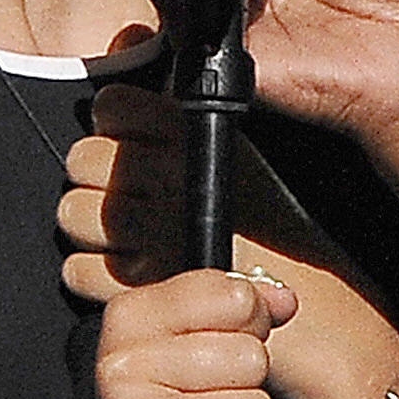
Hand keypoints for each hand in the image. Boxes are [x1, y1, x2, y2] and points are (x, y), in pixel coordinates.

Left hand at [55, 92, 398, 398]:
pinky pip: (78, 271)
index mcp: (197, 136)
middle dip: (96, 184)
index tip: (129, 148)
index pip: (111, 107)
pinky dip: (95, 280)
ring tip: (130, 243)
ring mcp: (154, 231)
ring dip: (92, 233)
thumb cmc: (289, 240)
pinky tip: (132, 279)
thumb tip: (132, 83)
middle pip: (82, 161)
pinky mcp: (140, 287)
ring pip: (73, 216)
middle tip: (127, 204)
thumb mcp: (248, 161)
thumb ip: (187, 129)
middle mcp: (172, 176)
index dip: (112, 129)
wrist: (325, 315)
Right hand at [93, 266, 291, 398]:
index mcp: (132, 316)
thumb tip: (284, 301)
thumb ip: (243, 303)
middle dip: (247, 378)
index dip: (249, 319)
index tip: (226, 337)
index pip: (237, 298)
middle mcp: (125, 365)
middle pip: (252, 357)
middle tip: (213, 390)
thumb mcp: (190, 327)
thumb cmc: (167, 386)